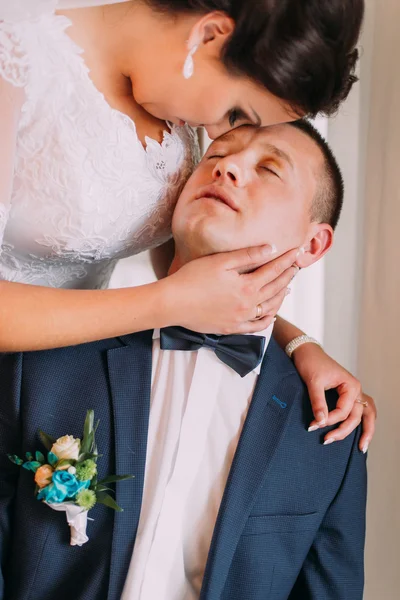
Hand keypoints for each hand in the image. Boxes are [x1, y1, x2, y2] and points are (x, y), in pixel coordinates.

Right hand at [165, 245, 298, 334]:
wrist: (172, 303)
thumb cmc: (192, 278)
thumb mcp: (220, 262)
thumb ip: (247, 255)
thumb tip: (271, 249)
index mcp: (246, 286)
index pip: (273, 270)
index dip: (286, 260)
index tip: (296, 251)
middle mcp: (248, 305)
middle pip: (275, 288)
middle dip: (288, 276)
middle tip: (296, 267)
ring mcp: (241, 319)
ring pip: (270, 308)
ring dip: (281, 296)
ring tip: (287, 286)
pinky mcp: (232, 328)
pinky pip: (257, 326)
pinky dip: (268, 319)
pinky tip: (271, 313)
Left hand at [293, 343, 376, 451]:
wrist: (306, 352)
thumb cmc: (311, 363)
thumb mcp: (313, 382)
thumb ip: (318, 402)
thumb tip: (321, 422)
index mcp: (351, 385)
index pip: (344, 411)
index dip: (330, 420)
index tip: (313, 425)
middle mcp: (355, 390)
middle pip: (356, 417)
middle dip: (343, 431)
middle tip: (326, 441)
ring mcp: (352, 394)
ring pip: (364, 416)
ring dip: (364, 431)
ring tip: (361, 447)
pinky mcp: (346, 396)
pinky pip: (358, 412)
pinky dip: (360, 423)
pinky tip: (358, 436)